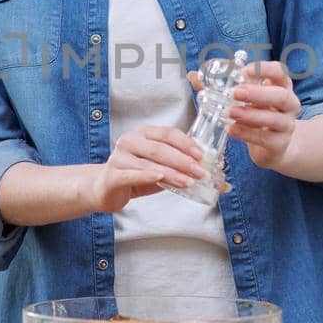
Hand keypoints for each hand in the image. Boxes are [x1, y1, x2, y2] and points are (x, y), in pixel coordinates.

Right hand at [88, 125, 225, 213]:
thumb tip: (218, 180)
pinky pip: (132, 174)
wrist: (104, 189)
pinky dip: (148, 176)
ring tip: (188, 181)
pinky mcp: (112, 174)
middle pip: (161, 148)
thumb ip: (181, 170)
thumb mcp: (160, 170)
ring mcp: (119, 157)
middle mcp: (130, 140)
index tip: (202, 155)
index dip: (186, 143)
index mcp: (144, 134)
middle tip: (201, 172)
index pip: (168, 133)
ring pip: (150, 162)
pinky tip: (160, 178)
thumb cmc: (135, 176)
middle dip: (184, 160)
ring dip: (172, 172)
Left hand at [191, 60, 299, 170]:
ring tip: (230, 113)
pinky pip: (266, 139)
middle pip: (281, 96)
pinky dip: (248, 134)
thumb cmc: (257, 115)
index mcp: (280, 86)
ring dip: (251, 115)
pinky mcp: (280, 144)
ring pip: (275, 119)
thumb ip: (220, 87)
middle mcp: (289, 104)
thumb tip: (194, 76)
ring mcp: (287, 125)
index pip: (280, 72)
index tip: (245, 71)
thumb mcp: (243, 99)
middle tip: (235, 93)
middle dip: (258, 93)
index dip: (265, 69)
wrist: (274, 146)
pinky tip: (233, 129)